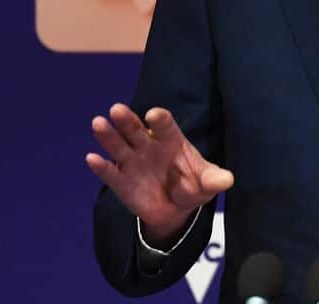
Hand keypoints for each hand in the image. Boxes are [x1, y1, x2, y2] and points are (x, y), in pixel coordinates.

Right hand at [86, 103, 233, 242]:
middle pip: (136, 129)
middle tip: (117, 109)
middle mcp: (148, 145)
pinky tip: (91, 158)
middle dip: (127, 119)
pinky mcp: (120, 181)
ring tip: (98, 123)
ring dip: (108, 135)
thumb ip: (214, 180)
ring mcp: (132, 162)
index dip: (160, 119)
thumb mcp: (206, 184)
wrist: (175, 209)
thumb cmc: (193, 186)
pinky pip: (109, 172)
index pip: (165, 125)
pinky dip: (100, 166)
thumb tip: (227, 180)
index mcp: (171, 140)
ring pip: (118, 145)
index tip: (154, 115)